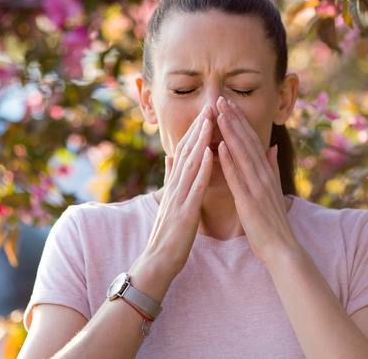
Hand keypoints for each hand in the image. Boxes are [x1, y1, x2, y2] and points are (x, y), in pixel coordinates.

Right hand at [132, 104, 213, 283]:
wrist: (158, 261)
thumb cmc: (168, 233)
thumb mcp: (169, 201)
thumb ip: (170, 178)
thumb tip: (170, 156)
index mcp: (175, 184)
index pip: (185, 152)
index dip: (194, 130)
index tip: (205, 111)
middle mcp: (175, 187)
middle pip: (187, 152)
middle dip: (198, 128)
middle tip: (209, 105)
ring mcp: (178, 198)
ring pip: (190, 164)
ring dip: (200, 141)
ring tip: (209, 121)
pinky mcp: (184, 212)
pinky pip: (194, 187)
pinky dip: (202, 169)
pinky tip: (210, 154)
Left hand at [215, 97, 299, 264]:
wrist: (282, 249)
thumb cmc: (273, 223)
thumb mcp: (273, 190)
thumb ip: (271, 167)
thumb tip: (270, 147)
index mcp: (266, 173)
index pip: (252, 141)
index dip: (240, 121)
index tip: (229, 104)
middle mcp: (263, 176)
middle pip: (247, 142)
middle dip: (233, 119)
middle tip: (220, 99)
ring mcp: (257, 188)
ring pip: (242, 154)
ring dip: (230, 132)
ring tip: (219, 113)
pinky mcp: (249, 202)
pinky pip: (237, 178)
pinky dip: (229, 161)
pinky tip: (220, 146)